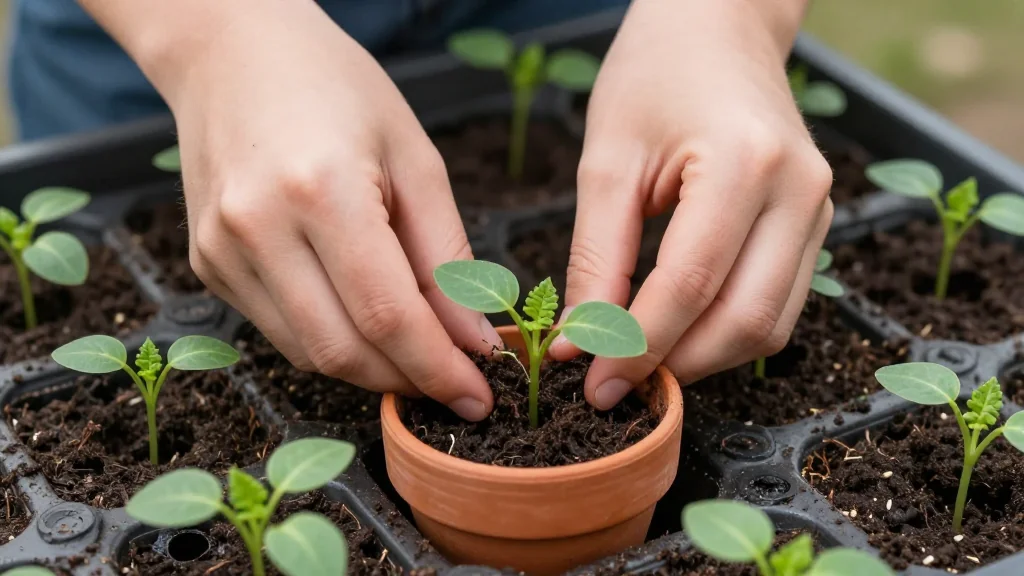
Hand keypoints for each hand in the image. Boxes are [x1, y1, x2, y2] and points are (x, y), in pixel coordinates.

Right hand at [161, 2, 499, 419]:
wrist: (232, 51)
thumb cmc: (337, 89)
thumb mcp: (415, 158)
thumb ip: (446, 257)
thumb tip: (472, 341)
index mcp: (321, 190)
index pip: (387, 314)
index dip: (437, 368)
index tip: (478, 396)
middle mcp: (258, 228)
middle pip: (342, 350)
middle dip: (407, 380)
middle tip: (454, 383)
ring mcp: (221, 251)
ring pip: (308, 353)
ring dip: (370, 369)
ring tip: (416, 353)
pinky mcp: (207, 264)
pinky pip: (280, 330)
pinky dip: (330, 340)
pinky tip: (362, 320)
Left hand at [550, 0, 833, 408]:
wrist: (717, 27)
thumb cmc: (654, 76)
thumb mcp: (607, 163)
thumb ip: (595, 260)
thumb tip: (580, 344)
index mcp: (746, 165)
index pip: (690, 286)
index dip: (636, 347)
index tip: (592, 383)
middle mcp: (799, 193)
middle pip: (744, 321)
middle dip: (676, 365)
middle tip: (614, 383)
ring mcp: (817, 210)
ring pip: (770, 326)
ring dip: (704, 358)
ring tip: (641, 361)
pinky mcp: (815, 223)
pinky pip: (779, 304)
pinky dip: (727, 332)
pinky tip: (678, 332)